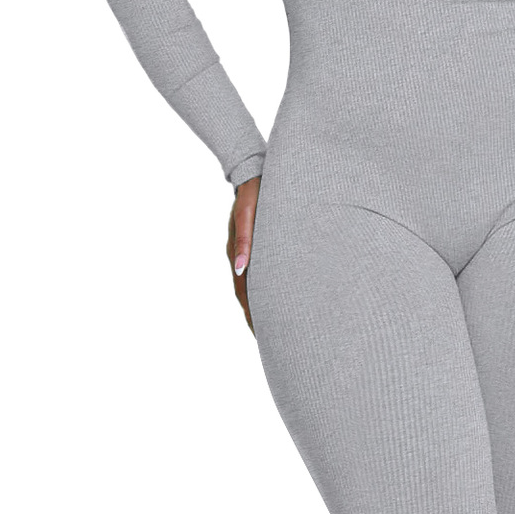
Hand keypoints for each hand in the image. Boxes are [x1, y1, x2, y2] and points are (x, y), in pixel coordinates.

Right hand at [226, 176, 259, 332]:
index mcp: (238, 253)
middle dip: (257, 316)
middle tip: (271, 340)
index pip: (243, 292)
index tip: (260, 333)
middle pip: (247, 294)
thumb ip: (245, 240)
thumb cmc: (254, 193)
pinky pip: (259, 274)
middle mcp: (241, 256)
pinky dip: (265, 290)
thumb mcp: (248, 214)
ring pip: (252, 286)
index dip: (252, 313)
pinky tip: (276, 297)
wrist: (254, 173)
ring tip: (274, 326)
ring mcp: (248, 252)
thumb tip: (240, 269)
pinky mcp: (257, 246)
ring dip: (261, 305)